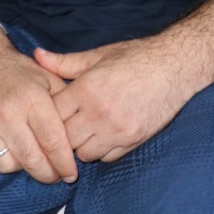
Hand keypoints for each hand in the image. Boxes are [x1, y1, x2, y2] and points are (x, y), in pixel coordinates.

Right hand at [0, 27, 75, 183]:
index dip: (64, 163)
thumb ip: (65, 102)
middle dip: (46, 174)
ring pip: (6, 166)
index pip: (53, 141)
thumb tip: (81, 130)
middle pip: (32, 160)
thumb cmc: (17, 72)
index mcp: (33, 99)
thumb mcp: (47, 78)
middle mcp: (7, 113)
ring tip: (25, 155)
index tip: (70, 175)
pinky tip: (1, 148)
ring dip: (19, 166)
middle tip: (53, 176)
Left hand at [36, 37, 197, 162]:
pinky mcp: (133, 140)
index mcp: (87, 88)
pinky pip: (107, 157)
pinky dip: (103, 150)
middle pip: (64, 139)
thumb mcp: (100, 55)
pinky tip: (106, 134)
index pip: (52, 114)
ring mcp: (117, 129)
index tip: (52, 112)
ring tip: (88, 130)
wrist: (176, 66)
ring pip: (83, 153)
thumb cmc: (138, 57)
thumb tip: (36, 55)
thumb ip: (65, 62)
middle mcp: (99, 112)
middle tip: (67, 125)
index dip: (49, 114)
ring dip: (82, 144)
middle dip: (63, 133)